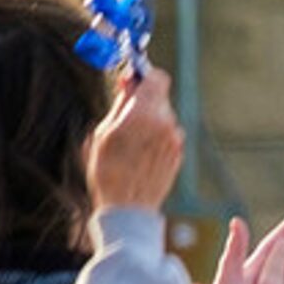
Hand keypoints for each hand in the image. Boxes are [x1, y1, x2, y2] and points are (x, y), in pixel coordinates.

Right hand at [86, 68, 183, 214]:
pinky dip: (155, 137)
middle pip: (160, 97)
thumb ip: (121, 103)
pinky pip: (166, 135)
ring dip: (149, 120)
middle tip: (124, 109)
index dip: (145, 76)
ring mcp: (176, 141)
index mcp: (147, 113)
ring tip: (129, 140)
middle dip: (144, 99)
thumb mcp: (104, 131)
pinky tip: (139, 153)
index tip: (132, 80)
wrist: (129, 208)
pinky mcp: (179, 155)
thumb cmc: (109, 169)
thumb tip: (130, 82)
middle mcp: (167, 124)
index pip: (158, 78)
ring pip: (163, 117)